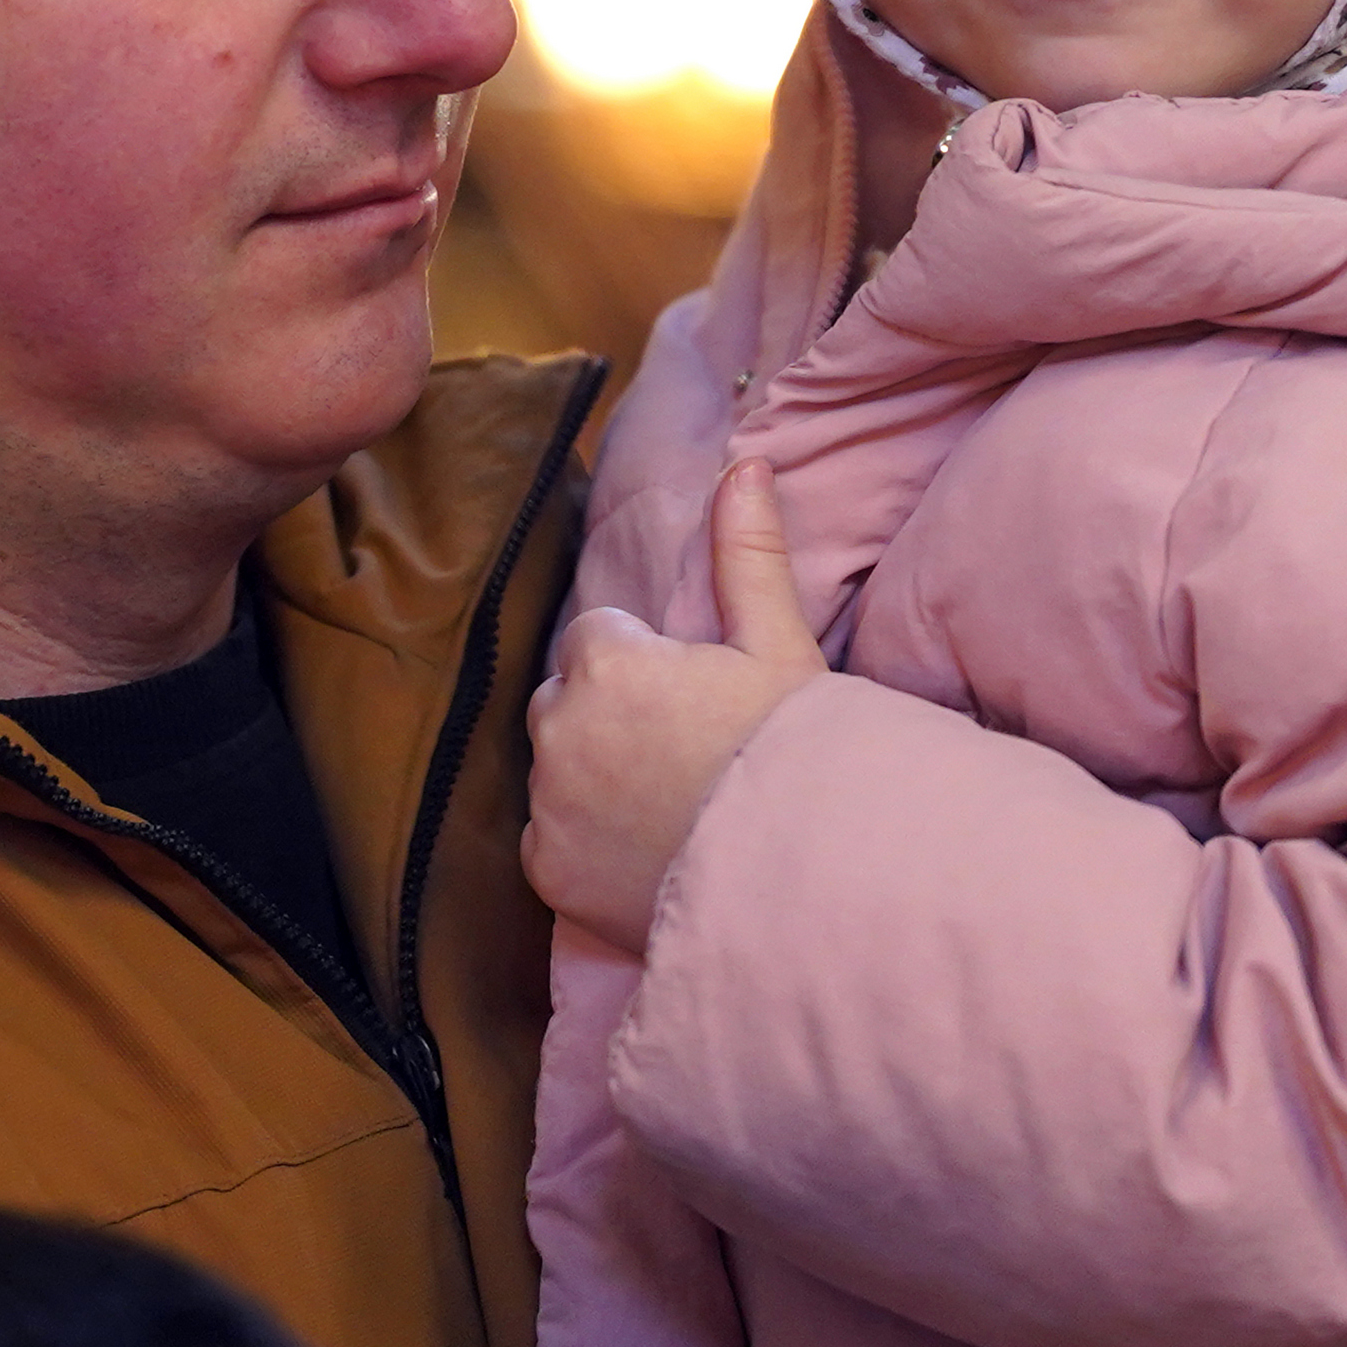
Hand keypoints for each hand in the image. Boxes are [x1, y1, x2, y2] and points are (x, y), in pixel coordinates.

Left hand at [521, 459, 829, 955]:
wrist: (800, 883)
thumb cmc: (793, 756)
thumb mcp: (780, 648)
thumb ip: (746, 553)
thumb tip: (746, 463)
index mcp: (605, 659)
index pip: (599, 638)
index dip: (648, 665)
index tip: (695, 701)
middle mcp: (557, 725)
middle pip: (565, 700)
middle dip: (606, 715)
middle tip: (683, 753)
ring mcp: (546, 802)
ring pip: (553, 768)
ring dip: (590, 777)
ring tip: (667, 806)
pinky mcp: (546, 870)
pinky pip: (550, 841)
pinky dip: (583, 846)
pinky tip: (646, 855)